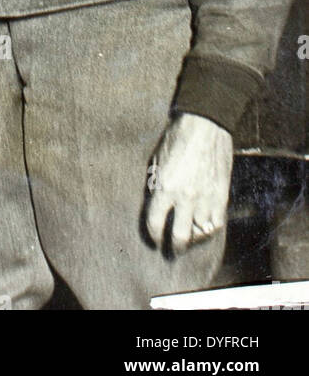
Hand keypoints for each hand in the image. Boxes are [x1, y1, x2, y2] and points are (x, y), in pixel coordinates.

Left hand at [145, 112, 232, 254]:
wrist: (205, 125)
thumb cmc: (177, 138)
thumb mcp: (157, 161)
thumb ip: (156, 185)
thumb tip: (154, 206)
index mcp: (165, 187)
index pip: (155, 223)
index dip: (153, 235)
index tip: (154, 239)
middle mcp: (185, 197)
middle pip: (179, 236)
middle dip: (174, 247)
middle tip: (172, 250)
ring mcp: (206, 198)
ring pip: (200, 233)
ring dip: (193, 237)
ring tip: (188, 236)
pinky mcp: (221, 196)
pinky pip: (216, 223)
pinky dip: (209, 229)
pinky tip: (203, 226)